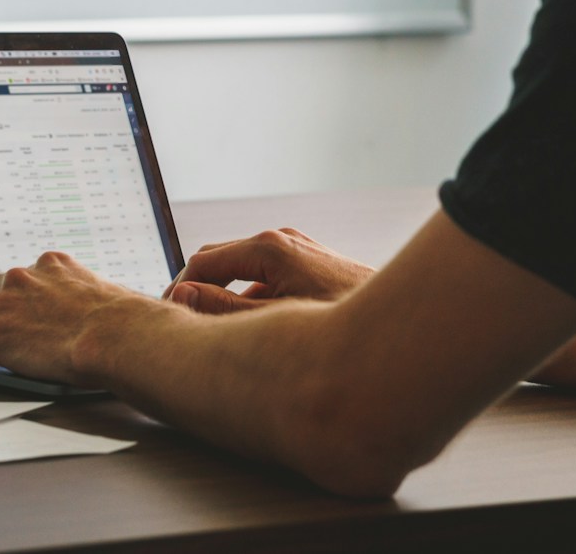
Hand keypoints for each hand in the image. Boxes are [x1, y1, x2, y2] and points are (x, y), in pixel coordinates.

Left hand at [0, 251, 149, 384]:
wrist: (116, 336)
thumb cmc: (128, 321)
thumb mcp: (118, 295)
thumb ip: (112, 297)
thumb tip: (154, 300)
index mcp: (53, 265)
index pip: (23, 272)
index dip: (16, 290)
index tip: (16, 299)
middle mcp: (24, 277)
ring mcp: (5, 305)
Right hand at [165, 228, 372, 314]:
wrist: (408, 325)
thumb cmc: (344, 322)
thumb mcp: (274, 321)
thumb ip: (222, 309)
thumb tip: (183, 295)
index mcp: (269, 247)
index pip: (202, 262)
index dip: (179, 290)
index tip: (167, 317)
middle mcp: (283, 240)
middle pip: (220, 259)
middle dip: (198, 290)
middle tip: (183, 325)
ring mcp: (301, 250)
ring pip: (245, 270)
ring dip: (227, 297)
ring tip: (219, 334)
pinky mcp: (314, 264)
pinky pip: (270, 277)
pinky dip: (254, 299)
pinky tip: (260, 333)